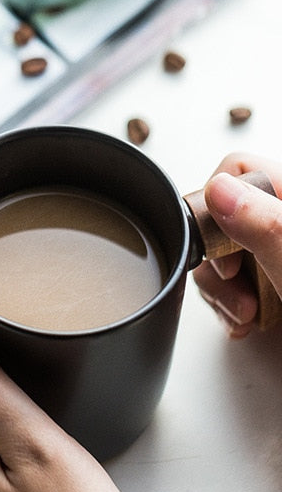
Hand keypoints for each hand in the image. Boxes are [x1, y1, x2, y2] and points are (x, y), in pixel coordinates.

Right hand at [192, 153, 281, 337]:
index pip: (236, 171)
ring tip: (246, 314)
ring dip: (222, 291)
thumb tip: (220, 190)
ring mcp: (273, 251)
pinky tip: (245, 319)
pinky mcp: (271, 280)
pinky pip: (232, 280)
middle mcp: (279, 221)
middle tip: (238, 288)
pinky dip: (230, 304)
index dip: (216, 208)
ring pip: (219, 251)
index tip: (226, 251)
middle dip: (217, 262)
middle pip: (219, 215)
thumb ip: (267, 226)